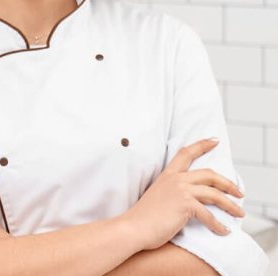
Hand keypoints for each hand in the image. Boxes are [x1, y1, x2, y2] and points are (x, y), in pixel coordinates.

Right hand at [122, 138, 244, 250]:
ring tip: (239, 213)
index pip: (186, 153)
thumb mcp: (159, 196)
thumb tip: (191, 199)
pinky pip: (209, 215)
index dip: (202, 145)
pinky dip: (219, 225)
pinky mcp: (185, 204)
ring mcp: (180, 190)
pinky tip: (223, 231)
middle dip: (228, 183)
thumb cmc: (144, 216)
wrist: (134, 227)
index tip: (214, 140)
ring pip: (214, 194)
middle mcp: (175, 179)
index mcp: (168, 174)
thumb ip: (173, 192)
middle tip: (239, 192)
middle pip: (209, 174)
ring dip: (231, 205)